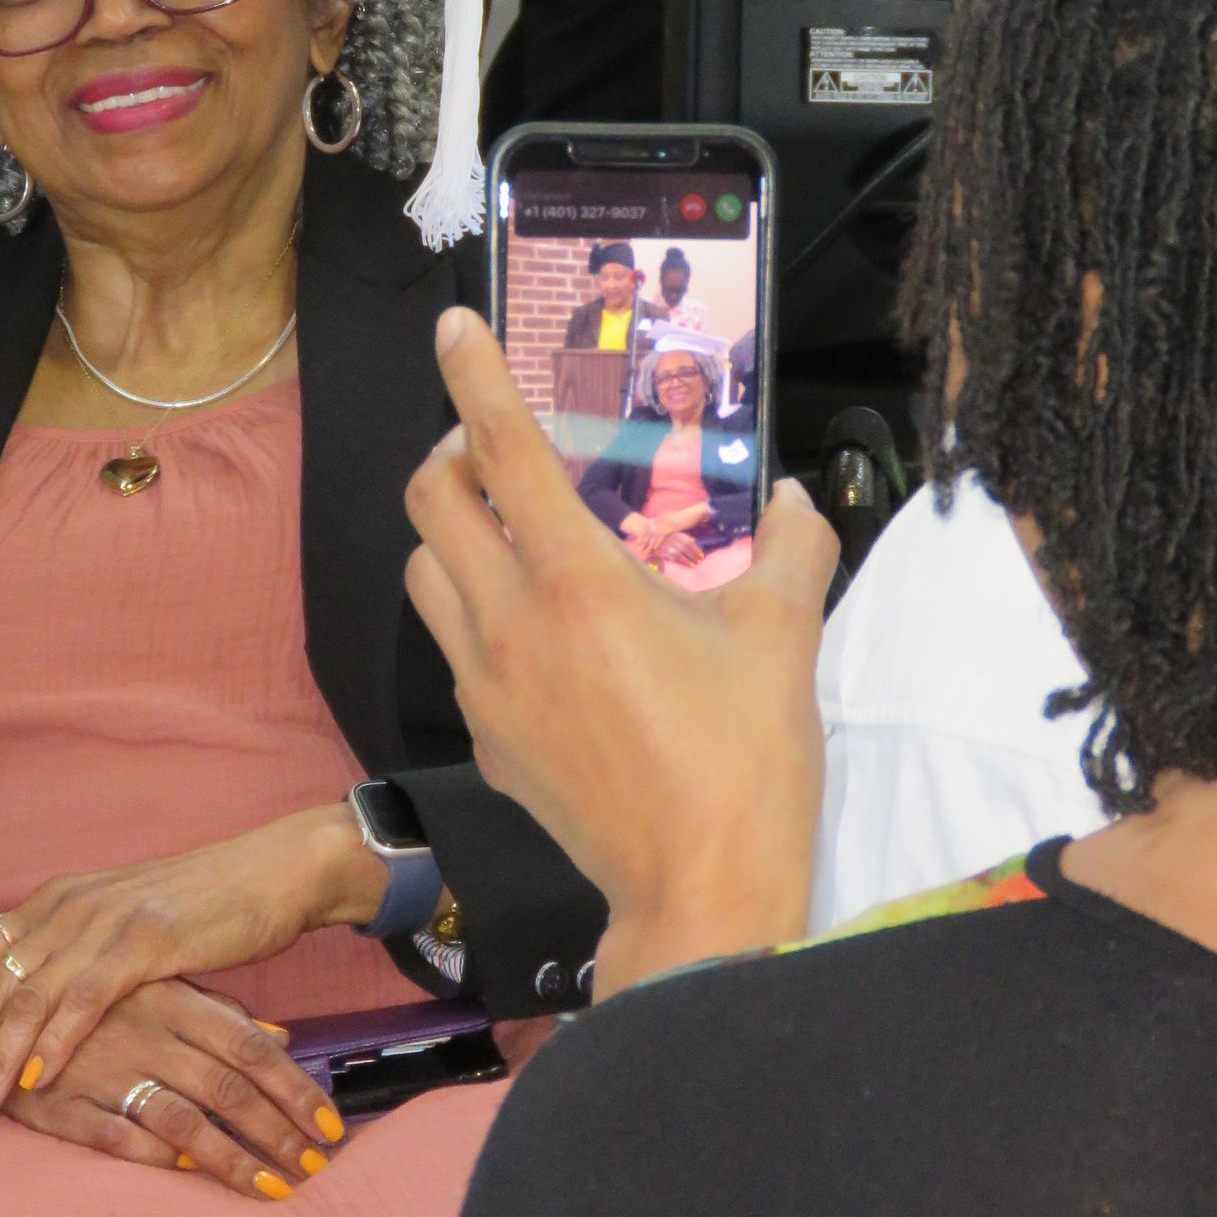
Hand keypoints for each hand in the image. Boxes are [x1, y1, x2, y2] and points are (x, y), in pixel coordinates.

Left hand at [0, 802, 383, 1119]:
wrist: (267, 873)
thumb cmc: (198, 905)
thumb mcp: (119, 923)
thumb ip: (74, 951)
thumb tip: (32, 996)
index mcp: (56, 900)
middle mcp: (68, 906)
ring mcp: (104, 922)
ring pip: (27, 997)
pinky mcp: (144, 942)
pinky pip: (85, 999)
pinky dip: (53, 1041)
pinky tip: (33, 1078)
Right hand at [0, 980, 344, 1200]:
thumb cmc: (88, 996)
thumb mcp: (158, 989)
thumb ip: (219, 1013)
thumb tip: (283, 1038)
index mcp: (172, 1000)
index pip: (249, 1047)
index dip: (294, 1088)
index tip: (331, 1127)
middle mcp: (147, 1033)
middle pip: (227, 1088)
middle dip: (277, 1133)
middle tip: (316, 1170)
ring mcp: (105, 1068)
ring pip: (182, 1118)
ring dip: (232, 1159)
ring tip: (272, 1191)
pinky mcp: (62, 1102)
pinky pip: (116, 1135)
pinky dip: (154, 1157)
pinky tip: (191, 1178)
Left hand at [405, 309, 837, 994]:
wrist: (698, 891)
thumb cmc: (743, 760)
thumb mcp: (785, 636)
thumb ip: (793, 545)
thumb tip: (792, 494)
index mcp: (576, 580)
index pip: (502, 449)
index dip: (470, 375)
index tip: (453, 325)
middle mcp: (508, 622)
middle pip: (429, 502)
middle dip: (449, 452)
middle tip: (496, 446)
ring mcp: (485, 685)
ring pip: (424, 574)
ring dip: (450, 533)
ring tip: (506, 528)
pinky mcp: (486, 739)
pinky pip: (454, 649)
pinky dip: (474, 613)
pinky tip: (534, 628)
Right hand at [647, 528, 703, 568]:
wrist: (646, 531)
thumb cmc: (663, 534)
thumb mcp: (673, 533)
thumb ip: (683, 537)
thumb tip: (694, 541)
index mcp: (677, 534)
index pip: (690, 542)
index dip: (697, 549)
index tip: (702, 556)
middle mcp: (673, 539)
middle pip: (686, 548)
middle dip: (694, 556)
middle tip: (700, 562)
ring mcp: (667, 544)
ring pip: (680, 554)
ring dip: (687, 560)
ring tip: (694, 565)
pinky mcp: (661, 550)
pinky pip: (671, 557)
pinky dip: (678, 561)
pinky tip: (682, 565)